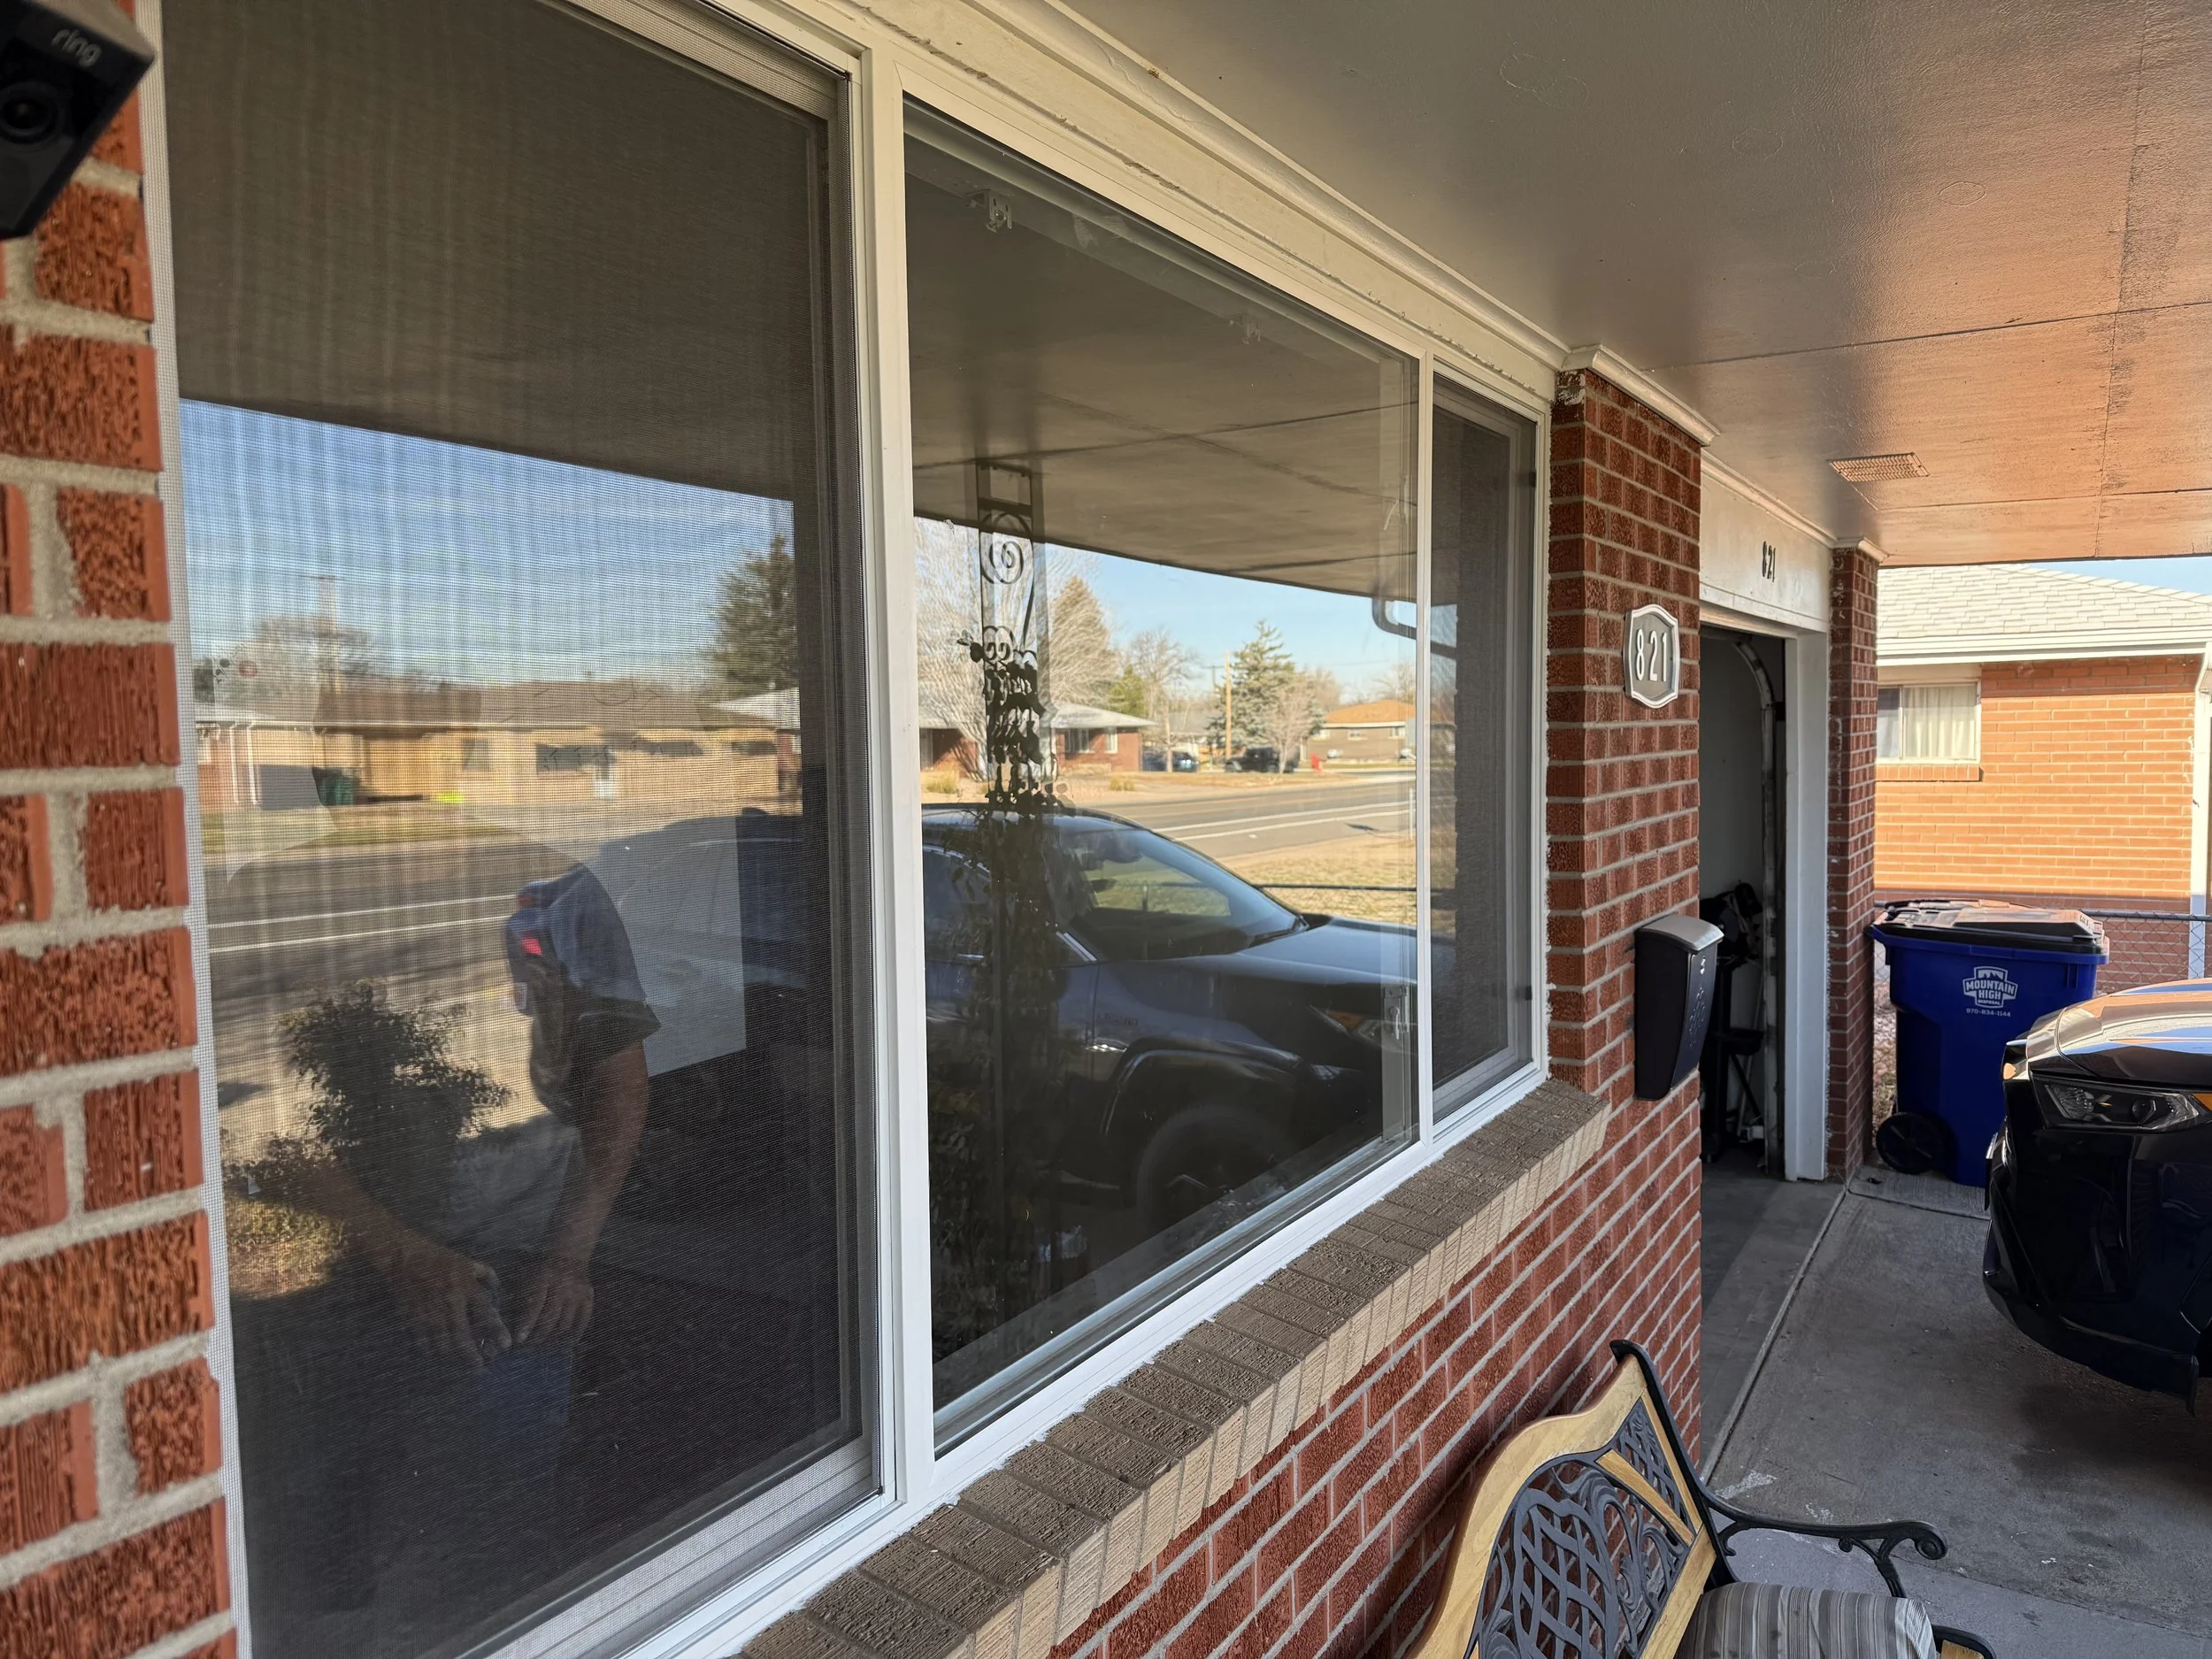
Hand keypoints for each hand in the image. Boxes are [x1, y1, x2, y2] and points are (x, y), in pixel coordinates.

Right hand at [380, 1233, 510, 1370]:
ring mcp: (430, 1311)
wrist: (405, 1256)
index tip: (505, 1346)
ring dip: (450, 1354)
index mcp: (467, 1287)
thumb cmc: (440, 1259)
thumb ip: (486, 1275)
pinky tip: (434, 1351)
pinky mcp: (412, 1316)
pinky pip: (422, 1340)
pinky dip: (429, 1348)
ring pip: (441, 1342)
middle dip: (471, 1355)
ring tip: (457, 1360)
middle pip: (462, 1335)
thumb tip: (498, 1289)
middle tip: (478, 1367)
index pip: (485, 1313)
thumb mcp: (468, 1262)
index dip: (496, 1331)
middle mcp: (450, 1302)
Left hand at [513, 1256, 593, 1344]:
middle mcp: (563, 1287)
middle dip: (539, 1336)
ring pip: (565, 1323)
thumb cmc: (545, 1270)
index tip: (520, 1340)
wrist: (570, 1255)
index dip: (527, 1324)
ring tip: (545, 1346)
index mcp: (544, 1279)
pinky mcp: (588, 1298)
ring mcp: (578, 1294)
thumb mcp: (530, 1279)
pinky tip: (567, 1344)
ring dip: (554, 1338)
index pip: (535, 1306)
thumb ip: (524, 1299)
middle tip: (531, 1345)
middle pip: (550, 1318)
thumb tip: (515, 1325)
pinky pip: (583, 1321)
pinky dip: (575, 1334)